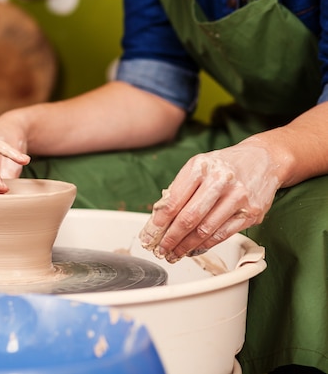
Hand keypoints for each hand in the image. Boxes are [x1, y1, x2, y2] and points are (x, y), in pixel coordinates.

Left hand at [139, 141, 281, 261]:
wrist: (264, 159)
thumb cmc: (224, 165)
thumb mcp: (198, 166)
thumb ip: (180, 189)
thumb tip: (159, 219)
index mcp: (200, 167)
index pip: (173, 200)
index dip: (158, 222)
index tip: (149, 236)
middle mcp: (220, 180)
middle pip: (188, 218)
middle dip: (171, 238)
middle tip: (160, 249)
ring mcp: (238, 197)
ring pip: (205, 230)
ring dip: (186, 246)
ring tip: (174, 253)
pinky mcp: (251, 213)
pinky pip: (223, 235)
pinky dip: (205, 246)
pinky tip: (193, 250)